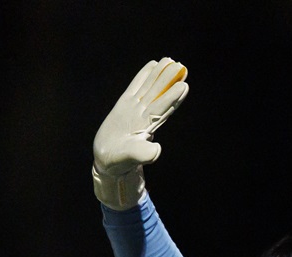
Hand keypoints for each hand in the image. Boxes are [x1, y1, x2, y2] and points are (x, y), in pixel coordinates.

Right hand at [92, 58, 189, 209]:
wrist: (108, 160)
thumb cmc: (121, 160)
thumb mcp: (132, 157)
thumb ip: (145, 154)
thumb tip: (157, 148)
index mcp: (148, 126)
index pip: (162, 108)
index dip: (172, 97)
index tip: (183, 85)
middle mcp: (144, 115)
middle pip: (158, 94)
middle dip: (169, 81)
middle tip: (180, 66)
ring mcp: (134, 108)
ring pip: (149, 88)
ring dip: (159, 75)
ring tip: (169, 60)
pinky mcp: (124, 105)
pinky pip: (135, 86)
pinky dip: (142, 76)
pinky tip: (151, 65)